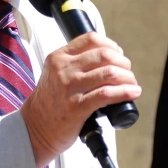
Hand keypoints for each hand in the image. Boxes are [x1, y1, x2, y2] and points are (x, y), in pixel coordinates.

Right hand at [20, 32, 140, 167]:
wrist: (34, 129)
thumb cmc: (50, 103)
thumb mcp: (56, 74)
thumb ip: (75, 64)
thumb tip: (110, 60)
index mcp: (59, 57)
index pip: (91, 39)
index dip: (111, 45)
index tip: (119, 55)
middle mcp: (64, 69)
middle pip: (105, 55)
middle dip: (123, 63)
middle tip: (128, 73)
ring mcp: (70, 87)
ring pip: (109, 72)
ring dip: (128, 78)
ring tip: (132, 84)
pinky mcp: (77, 107)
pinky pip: (107, 94)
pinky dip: (125, 92)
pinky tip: (133, 93)